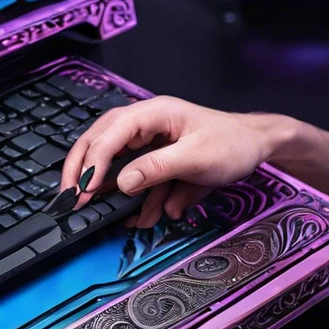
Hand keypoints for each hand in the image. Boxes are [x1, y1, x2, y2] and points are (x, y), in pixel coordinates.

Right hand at [60, 97, 296, 227]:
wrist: (257, 147)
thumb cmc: (232, 144)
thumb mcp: (196, 158)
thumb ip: (157, 168)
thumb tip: (121, 182)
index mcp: (153, 113)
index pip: (110, 133)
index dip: (93, 161)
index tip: (84, 188)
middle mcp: (145, 123)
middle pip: (100, 141)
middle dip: (83, 170)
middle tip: (70, 197)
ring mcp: (149, 140)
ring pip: (116, 162)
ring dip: (112, 190)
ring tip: (108, 213)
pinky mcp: (156, 158)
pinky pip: (136, 177)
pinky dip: (137, 197)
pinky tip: (144, 216)